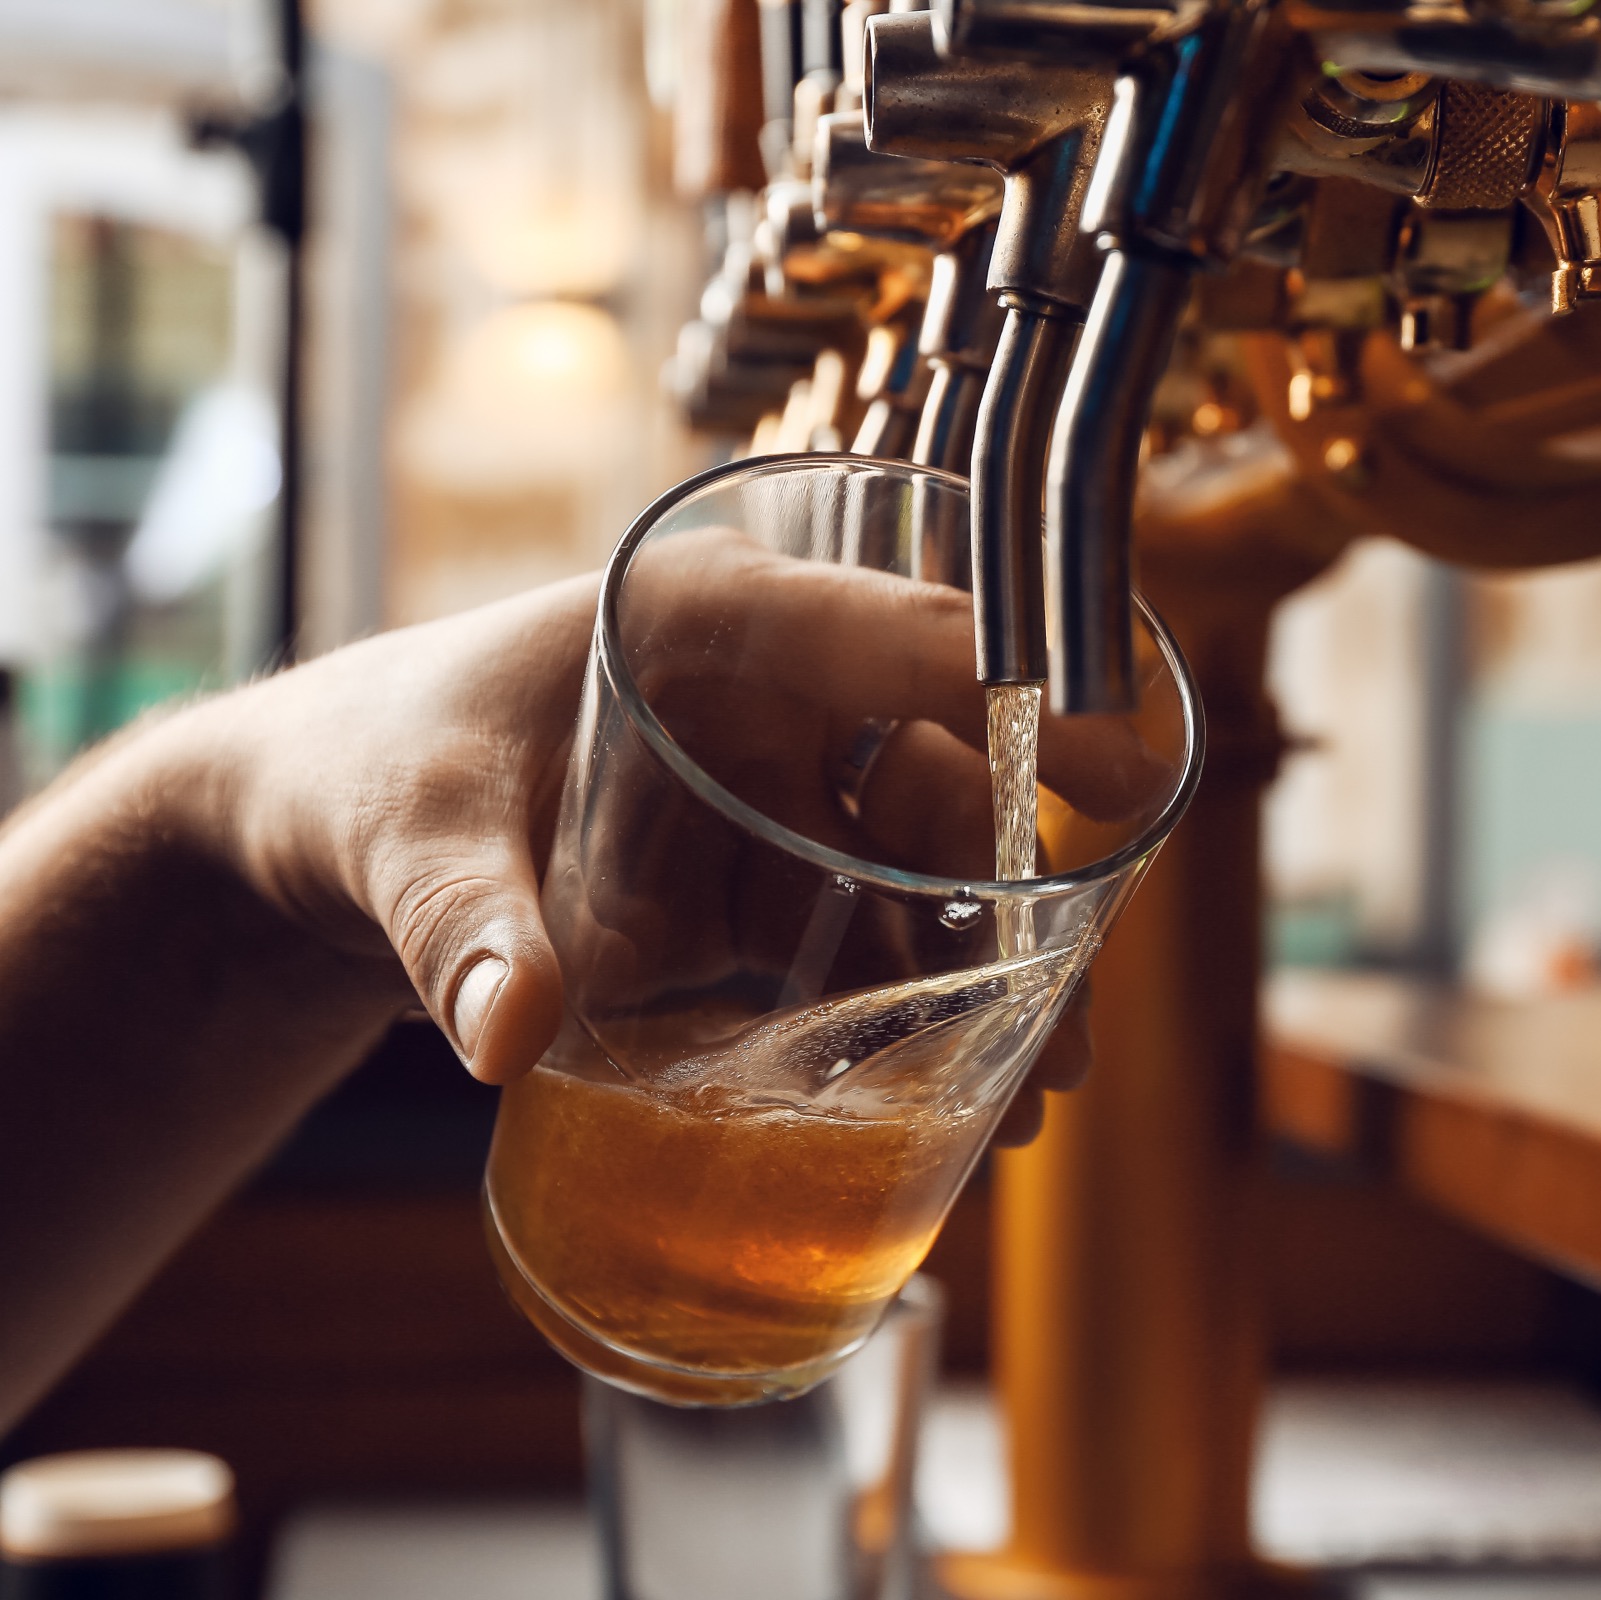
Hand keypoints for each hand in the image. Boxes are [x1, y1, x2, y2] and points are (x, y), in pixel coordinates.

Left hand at [195, 544, 1156, 1140]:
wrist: (314, 826)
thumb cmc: (363, 770)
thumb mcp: (405, 833)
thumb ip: (455, 923)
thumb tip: (507, 1035)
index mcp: (711, 619)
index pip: (905, 638)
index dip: (1033, 698)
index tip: (1126, 776)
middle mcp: (768, 695)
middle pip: (941, 781)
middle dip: (1017, 908)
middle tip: (1065, 1033)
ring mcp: (769, 789)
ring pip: (920, 872)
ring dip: (979, 983)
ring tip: (1024, 1106)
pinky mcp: (755, 874)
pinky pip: (862, 937)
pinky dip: (907, 1015)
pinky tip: (939, 1101)